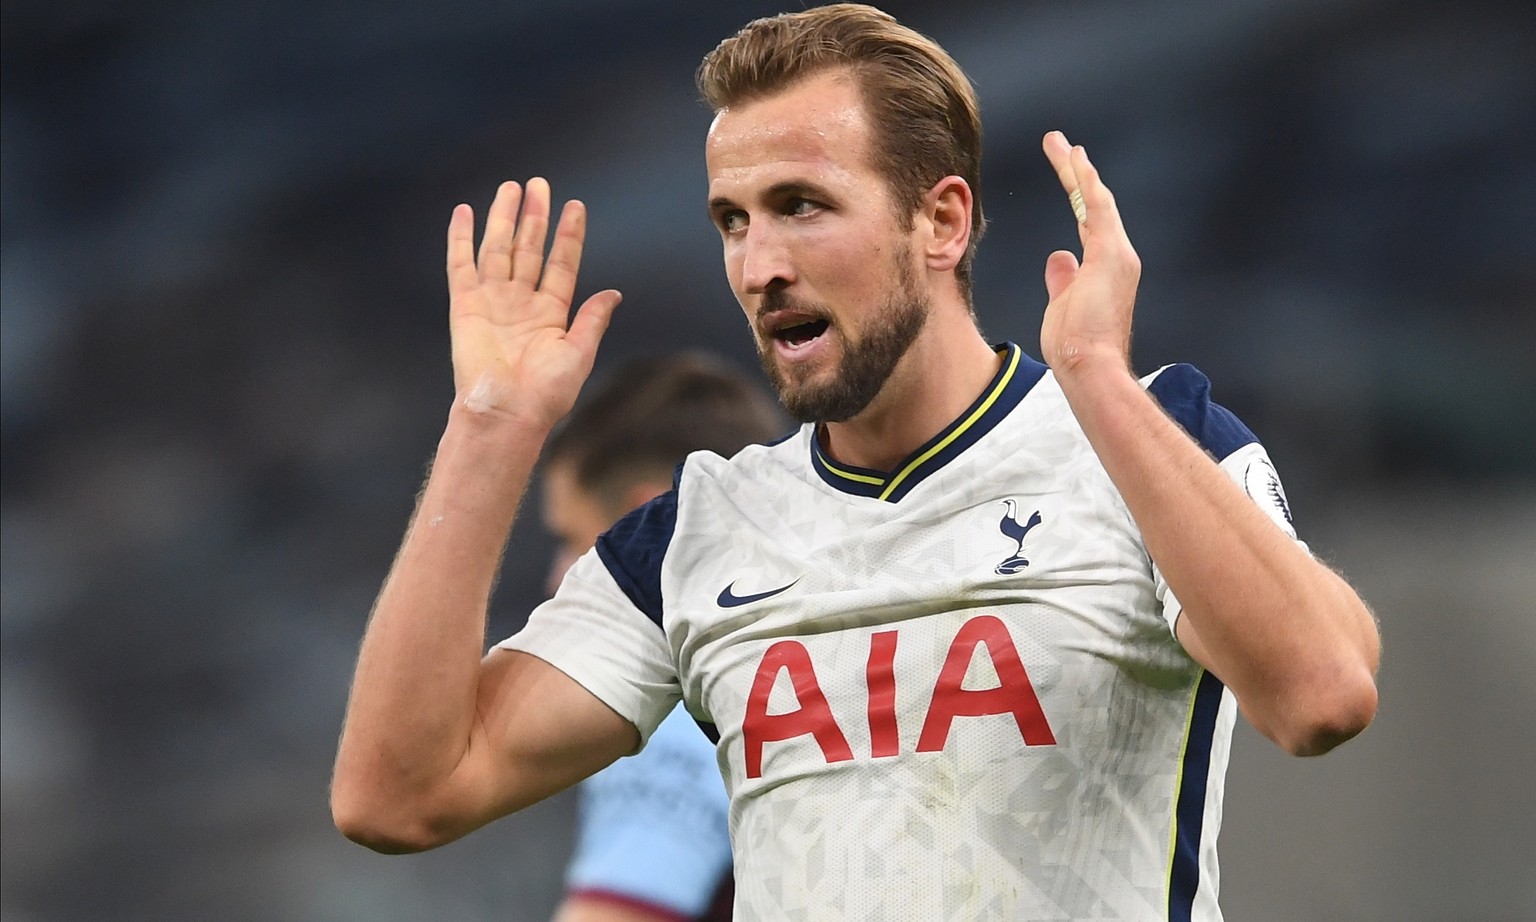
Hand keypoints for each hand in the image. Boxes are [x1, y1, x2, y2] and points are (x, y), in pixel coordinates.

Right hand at [446, 178, 621, 427]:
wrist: (507, 412)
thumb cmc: (545, 393)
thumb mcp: (579, 353)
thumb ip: (593, 320)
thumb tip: (613, 293)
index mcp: (551, 314)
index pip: (562, 263)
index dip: (569, 235)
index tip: (575, 206)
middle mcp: (521, 303)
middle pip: (529, 248)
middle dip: (535, 216)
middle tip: (539, 183)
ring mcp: (492, 301)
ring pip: (499, 248)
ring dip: (504, 218)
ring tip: (511, 187)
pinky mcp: (465, 306)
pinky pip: (461, 265)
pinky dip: (460, 238)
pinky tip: (464, 212)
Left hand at [1038, 132, 1139, 374]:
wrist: (1090, 365)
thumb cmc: (1076, 345)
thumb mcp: (1063, 303)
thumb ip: (1063, 278)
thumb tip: (1059, 257)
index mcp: (1106, 268)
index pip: (1089, 222)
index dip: (1079, 195)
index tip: (1069, 171)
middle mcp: (1117, 256)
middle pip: (1093, 204)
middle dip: (1077, 174)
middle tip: (1060, 145)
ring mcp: (1116, 254)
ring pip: (1095, 200)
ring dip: (1077, 170)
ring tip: (1060, 144)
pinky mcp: (1110, 255)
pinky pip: (1098, 209)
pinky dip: (1087, 183)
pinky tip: (1077, 161)